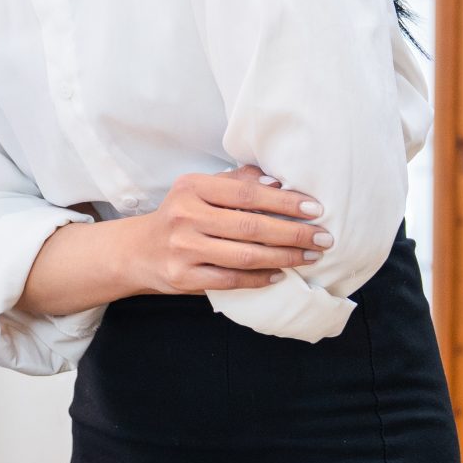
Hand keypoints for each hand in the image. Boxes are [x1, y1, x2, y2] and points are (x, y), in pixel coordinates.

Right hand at [129, 164, 332, 293]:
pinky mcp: (184, 277)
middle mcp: (185, 216)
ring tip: (310, 256)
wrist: (137, 251)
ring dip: (284, 257)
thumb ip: (234, 182)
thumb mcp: (198, 191)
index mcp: (191, 188)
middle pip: (250, 226)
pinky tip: (280, 274)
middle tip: (324, 237)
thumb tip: (277, 182)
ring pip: (245, 255)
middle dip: (294, 233)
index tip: (315, 209)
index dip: (284, 202)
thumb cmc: (179, 216)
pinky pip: (231, 280)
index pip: (246, 193)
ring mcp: (183, 249)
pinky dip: (260, 278)